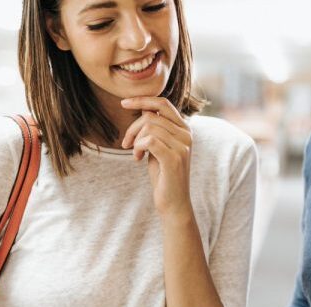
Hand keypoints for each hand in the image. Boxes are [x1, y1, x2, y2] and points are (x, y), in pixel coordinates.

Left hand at [120, 97, 193, 218]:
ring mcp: (182, 146)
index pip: (163, 103)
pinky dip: (138, 148)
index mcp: (184, 129)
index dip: (142, 100)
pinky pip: (149, 140)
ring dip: (135, 140)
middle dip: (132, 128)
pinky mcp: (174, 158)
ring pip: (148, 127)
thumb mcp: (158, 146)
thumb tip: (143, 107)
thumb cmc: (163, 174)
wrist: (173, 202)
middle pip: (151, 116)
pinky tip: (138, 159)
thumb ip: (155, 128)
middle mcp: (186, 134)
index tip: (123, 103)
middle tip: (126, 144)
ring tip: (136, 155)